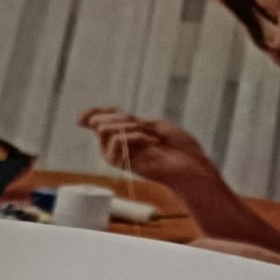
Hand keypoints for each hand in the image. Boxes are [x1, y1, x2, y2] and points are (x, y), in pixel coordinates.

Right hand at [79, 108, 218, 191]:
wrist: (193, 166)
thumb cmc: (177, 147)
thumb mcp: (151, 124)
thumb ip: (125, 121)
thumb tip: (94, 120)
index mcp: (126, 135)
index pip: (98, 120)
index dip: (93, 113)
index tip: (86, 117)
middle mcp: (118, 149)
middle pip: (100, 124)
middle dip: (121, 118)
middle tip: (145, 126)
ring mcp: (121, 158)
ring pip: (105, 132)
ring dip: (129, 127)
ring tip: (151, 136)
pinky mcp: (126, 164)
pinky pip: (117, 141)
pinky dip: (136, 135)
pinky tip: (152, 142)